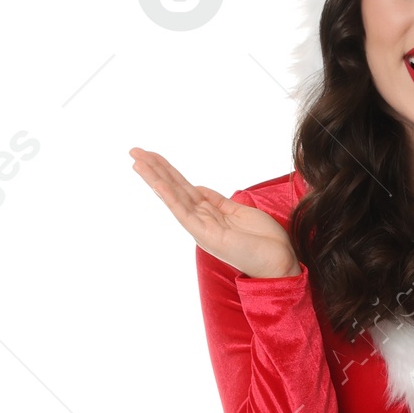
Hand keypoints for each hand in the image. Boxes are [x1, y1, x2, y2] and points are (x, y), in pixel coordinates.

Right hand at [129, 149, 299, 278]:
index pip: (183, 187)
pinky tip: (158, 183)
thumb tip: (197, 188)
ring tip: (137, 161)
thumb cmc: (264, 240)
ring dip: (154, 179)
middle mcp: (201, 220)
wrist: (279, 261)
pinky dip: (170, 198)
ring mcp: (202, 228)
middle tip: (134, 151)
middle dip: (154, 169)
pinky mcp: (206, 236)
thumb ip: (216, 201)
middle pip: (174, 188)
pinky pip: (184, 213)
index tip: (152, 155)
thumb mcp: (238, 212)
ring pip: (173, 198)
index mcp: (209, 214)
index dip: (167, 170)